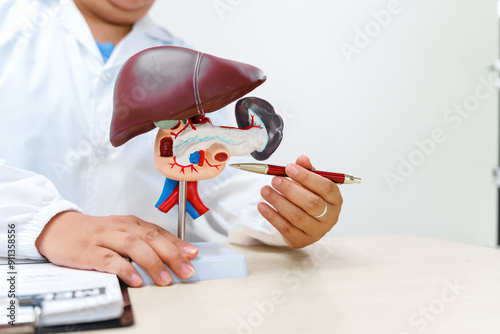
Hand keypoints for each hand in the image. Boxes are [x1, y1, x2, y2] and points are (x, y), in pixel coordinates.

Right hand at [35, 212, 197, 286]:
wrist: (57, 228)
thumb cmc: (94, 233)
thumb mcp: (121, 232)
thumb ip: (142, 242)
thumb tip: (169, 255)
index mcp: (131, 223)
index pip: (159, 232)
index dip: (178, 243)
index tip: (193, 254)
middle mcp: (121, 227)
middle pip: (151, 238)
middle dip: (172, 255)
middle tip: (186, 270)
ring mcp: (105, 238)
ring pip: (134, 247)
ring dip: (153, 263)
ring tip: (166, 279)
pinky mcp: (89, 251)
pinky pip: (109, 260)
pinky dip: (125, 269)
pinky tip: (136, 280)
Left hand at [258, 155, 342, 247]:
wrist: (306, 224)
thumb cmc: (310, 198)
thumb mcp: (312, 183)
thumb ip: (307, 170)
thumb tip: (301, 159)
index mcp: (335, 200)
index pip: (325, 187)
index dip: (306, 176)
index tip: (289, 168)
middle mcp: (329, 217)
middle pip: (311, 203)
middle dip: (290, 189)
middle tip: (275, 180)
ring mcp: (316, 231)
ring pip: (296, 216)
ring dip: (278, 201)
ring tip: (265, 190)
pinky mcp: (301, 240)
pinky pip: (284, 228)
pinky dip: (271, 216)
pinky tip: (262, 205)